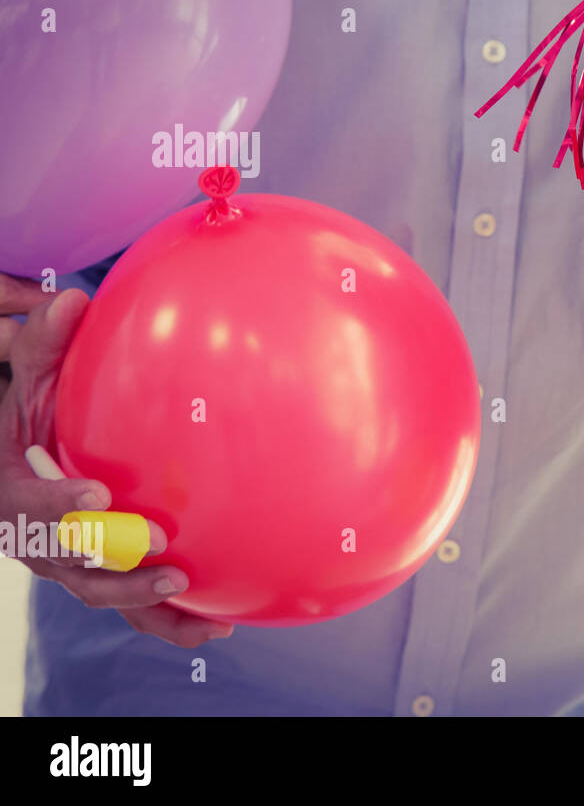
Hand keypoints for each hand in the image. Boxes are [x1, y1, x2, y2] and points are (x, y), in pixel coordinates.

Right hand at [0, 289, 232, 647]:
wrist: (19, 459)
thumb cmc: (27, 413)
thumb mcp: (24, 380)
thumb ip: (42, 345)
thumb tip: (71, 299)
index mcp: (10, 493)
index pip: (26, 506)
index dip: (56, 505)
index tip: (96, 497)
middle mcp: (36, 539)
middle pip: (69, 569)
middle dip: (115, 572)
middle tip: (166, 562)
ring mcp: (70, 564)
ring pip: (104, 596)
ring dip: (149, 606)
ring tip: (201, 604)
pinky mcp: (102, 574)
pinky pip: (132, 605)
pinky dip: (169, 620)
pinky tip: (222, 623)